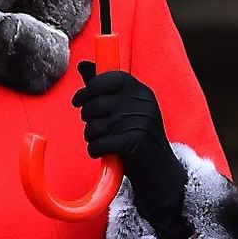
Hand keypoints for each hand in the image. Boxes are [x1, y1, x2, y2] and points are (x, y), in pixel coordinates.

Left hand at [72, 61, 193, 238]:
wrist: (159, 174)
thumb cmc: (135, 138)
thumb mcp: (124, 110)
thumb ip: (104, 87)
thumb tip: (83, 64)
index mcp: (141, 91)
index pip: (110, 78)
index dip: (89, 88)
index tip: (78, 100)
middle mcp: (144, 103)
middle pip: (97, 104)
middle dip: (88, 118)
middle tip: (95, 127)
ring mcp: (143, 122)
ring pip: (96, 125)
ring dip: (92, 137)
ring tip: (103, 142)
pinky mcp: (137, 143)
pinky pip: (100, 143)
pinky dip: (96, 150)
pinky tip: (104, 153)